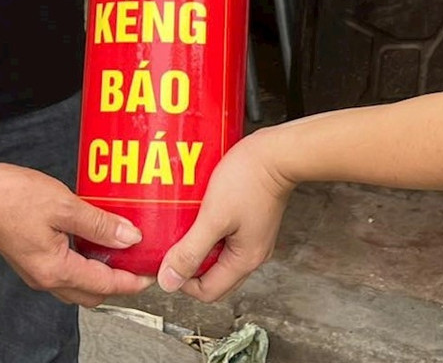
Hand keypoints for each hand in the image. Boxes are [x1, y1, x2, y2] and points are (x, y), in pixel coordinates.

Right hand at [0, 163, 153, 305]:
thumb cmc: (7, 197)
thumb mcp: (63, 205)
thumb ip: (99, 224)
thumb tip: (129, 238)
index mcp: (55, 270)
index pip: (105, 285)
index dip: (132, 281)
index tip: (152, 274)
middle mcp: (45, 278)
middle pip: (92, 292)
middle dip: (118, 282)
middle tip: (138, 262)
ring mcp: (35, 270)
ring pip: (78, 283)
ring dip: (100, 272)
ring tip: (119, 247)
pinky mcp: (29, 257)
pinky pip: (64, 268)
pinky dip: (83, 260)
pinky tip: (91, 236)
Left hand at [157, 130, 293, 301]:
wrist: (275, 152)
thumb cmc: (249, 179)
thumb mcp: (213, 218)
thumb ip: (190, 251)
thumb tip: (169, 281)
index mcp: (245, 260)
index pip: (208, 292)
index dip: (183, 281)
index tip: (167, 261)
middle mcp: (252, 253)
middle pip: (214, 277)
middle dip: (190, 265)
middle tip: (173, 246)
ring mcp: (253, 237)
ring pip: (219, 256)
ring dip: (198, 246)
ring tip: (183, 229)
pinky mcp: (251, 221)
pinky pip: (225, 237)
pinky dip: (209, 231)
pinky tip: (198, 215)